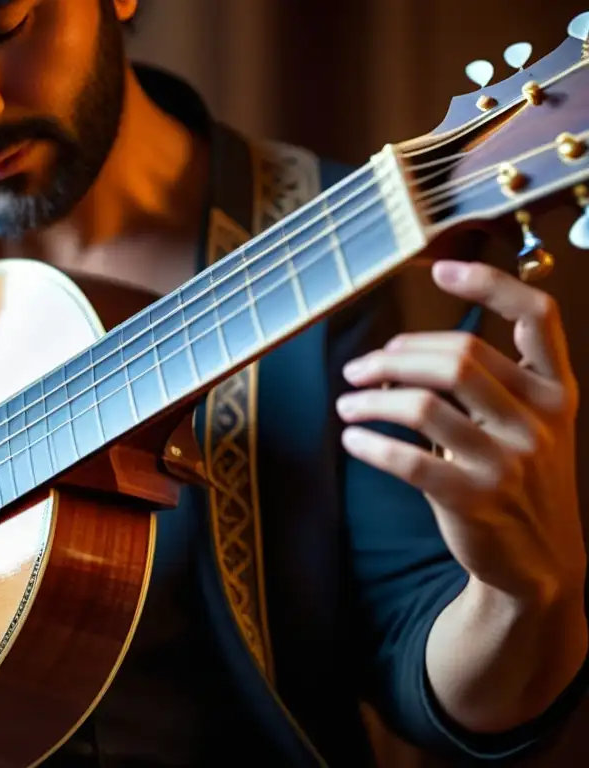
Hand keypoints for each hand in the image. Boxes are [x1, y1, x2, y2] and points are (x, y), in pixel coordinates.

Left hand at [335, 260, 583, 607]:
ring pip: (423, 405)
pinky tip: (352, 440)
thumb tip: (401, 350)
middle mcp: (539, 421)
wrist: (542, 564)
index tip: (440, 270)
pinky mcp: (474, 499)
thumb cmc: (517, 479)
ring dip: (371, 398)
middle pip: (457, 357)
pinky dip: (369, 444)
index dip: (490, 285)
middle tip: (359, 368)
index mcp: (555, 392)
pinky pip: (407, 459)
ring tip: (347, 403)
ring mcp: (509, 462)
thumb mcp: (526, 425)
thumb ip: (487, 383)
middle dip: (396, 355)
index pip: (538, 317)